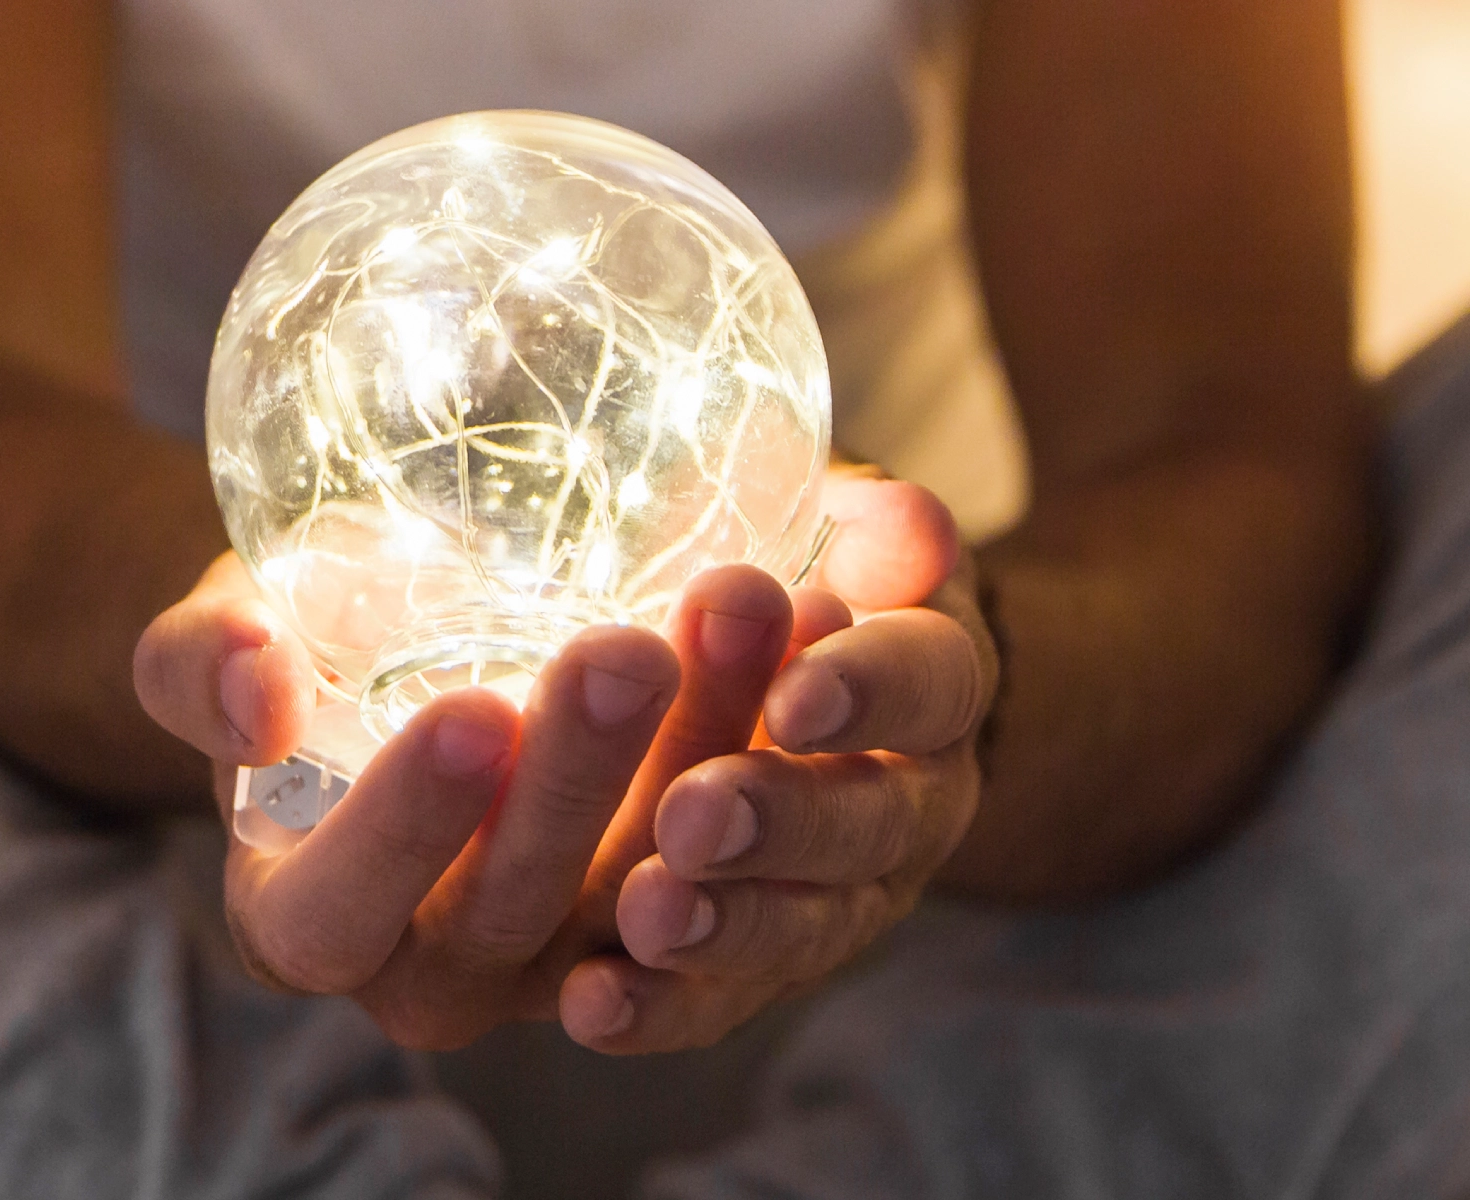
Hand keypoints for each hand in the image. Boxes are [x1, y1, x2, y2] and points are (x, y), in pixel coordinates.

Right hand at [133, 552, 800, 1049]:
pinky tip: (817, 629)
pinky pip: (736, 846)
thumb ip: (200, 664)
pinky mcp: (670, 890)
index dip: (401, 832)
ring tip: (745, 609)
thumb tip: (252, 687)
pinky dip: (782, 743)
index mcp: (309, 914)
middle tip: (626, 650)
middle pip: (515, 908)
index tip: (469, 711)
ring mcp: (568, 941)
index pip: (338, 915)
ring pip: (647, 882)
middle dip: (577, 780)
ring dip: (706, 752)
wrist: (396, 629)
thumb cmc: (296, 636)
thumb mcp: (223, 629)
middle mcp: (437, 961)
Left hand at [558, 469, 996, 1052]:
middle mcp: (906, 803)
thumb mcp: (847, 532)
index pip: (928, 685)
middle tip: (693, 814)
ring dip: (724, 925)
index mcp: (935, 683)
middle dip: (780, 821)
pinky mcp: (755, 964)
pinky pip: (718, 1004)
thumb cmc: (808, 573)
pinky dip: (658, 1008)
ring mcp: (838, 898)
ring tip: (645, 911)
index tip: (795, 696)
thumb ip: (872, 529)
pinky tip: (590, 1004)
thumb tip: (882, 516)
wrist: (826, 695)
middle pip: (866, 825)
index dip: (868, 692)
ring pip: (798, 929)